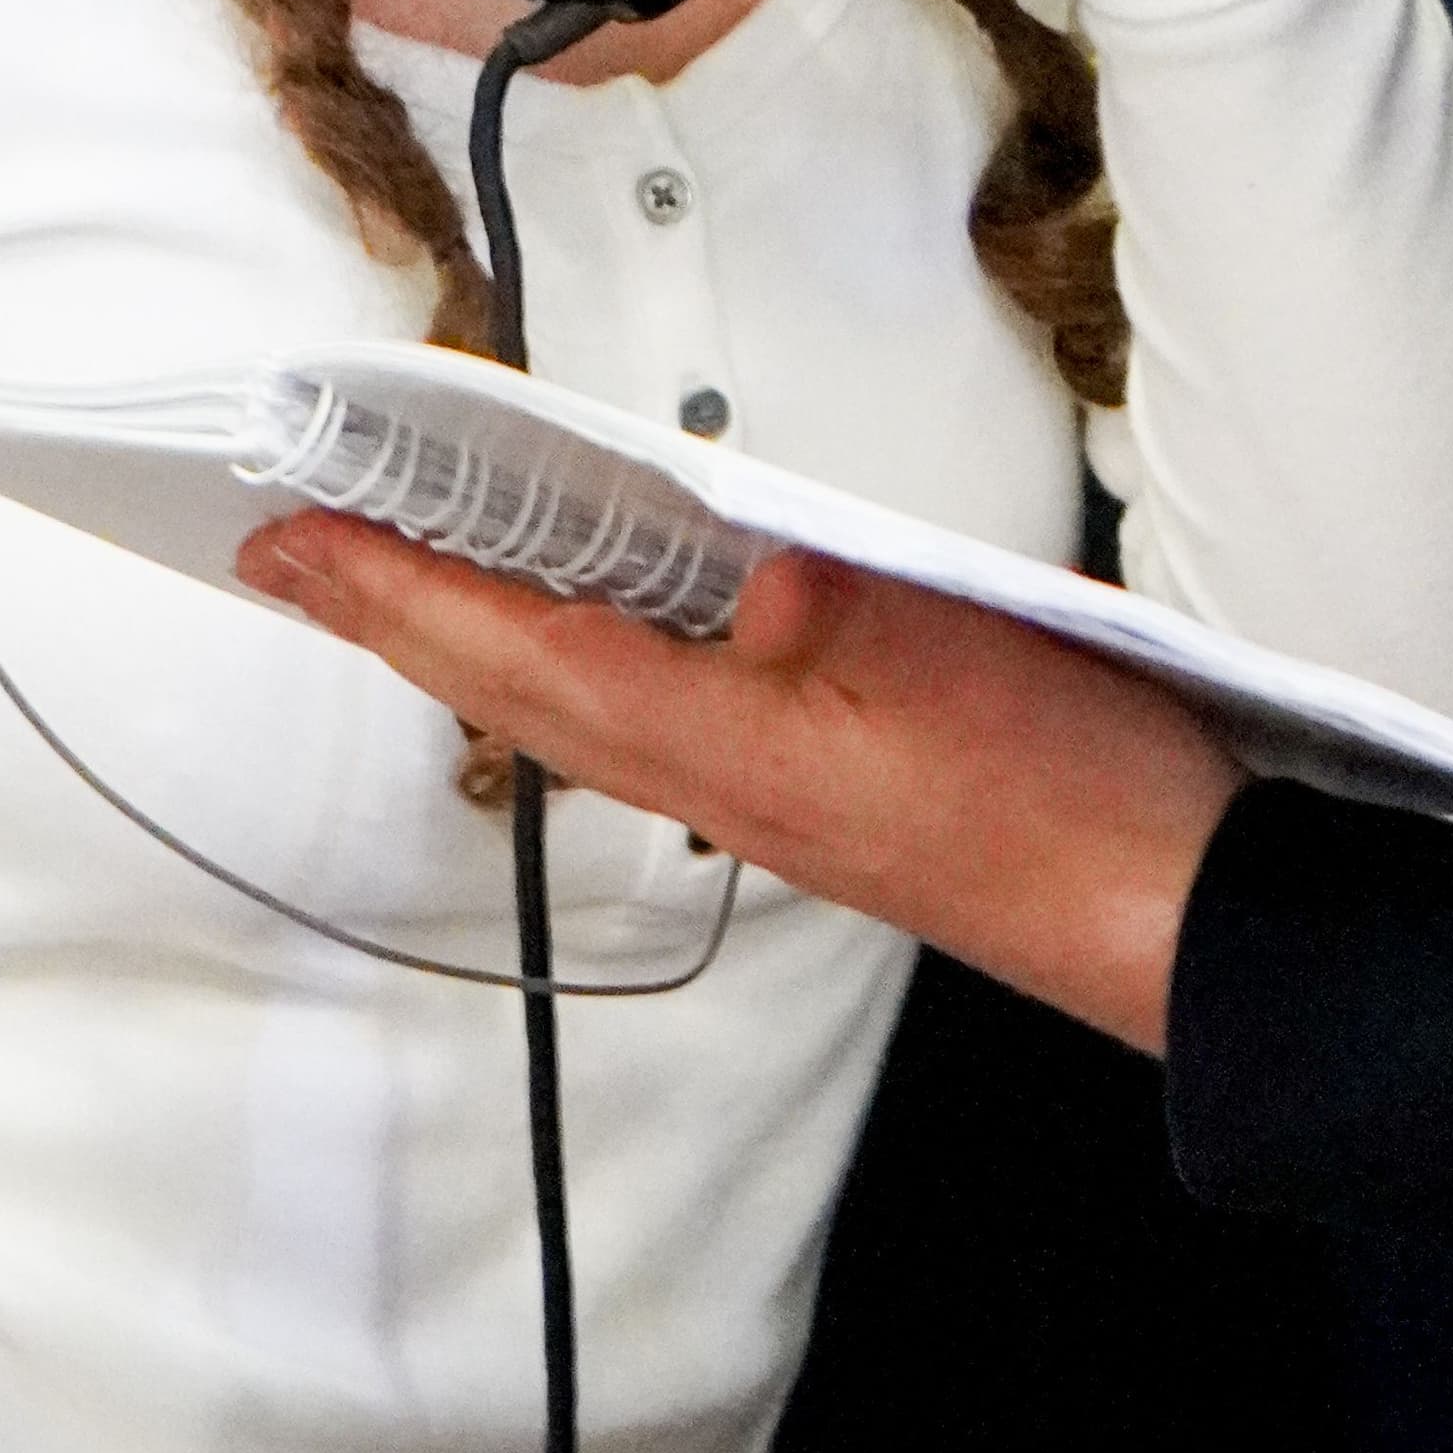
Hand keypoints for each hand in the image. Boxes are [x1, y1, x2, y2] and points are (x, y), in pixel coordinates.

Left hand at [236, 515, 1244, 1052]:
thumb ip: (825, 605)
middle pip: (512, 691)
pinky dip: (566, 665)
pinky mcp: (811, 795)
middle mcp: (717, 781)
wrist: (1165, 913)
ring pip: (567, 709)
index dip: (396, 590)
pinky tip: (575, 641)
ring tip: (393, 585)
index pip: (518, 650)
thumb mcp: (946, 650)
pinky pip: (640, 721)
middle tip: (286, 554)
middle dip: (391, 616)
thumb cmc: (1068, 790)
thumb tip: (735, 574)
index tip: (291, 539)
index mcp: (727, 743)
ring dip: (466, 640)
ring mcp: (761, 795)